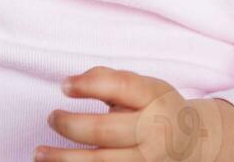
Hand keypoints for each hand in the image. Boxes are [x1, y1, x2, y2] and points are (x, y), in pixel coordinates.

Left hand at [35, 66, 233, 161]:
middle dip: (71, 125)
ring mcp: (148, 161)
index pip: (121, 86)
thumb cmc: (158, 107)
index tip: (63, 85)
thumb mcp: (144, 85)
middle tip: (52, 117)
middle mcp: (153, 131)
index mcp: (154, 97)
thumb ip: (110, 79)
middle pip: (105, 130)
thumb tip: (74, 82)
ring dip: (64, 159)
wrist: (194, 142)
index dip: (89, 85)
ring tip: (39, 152)